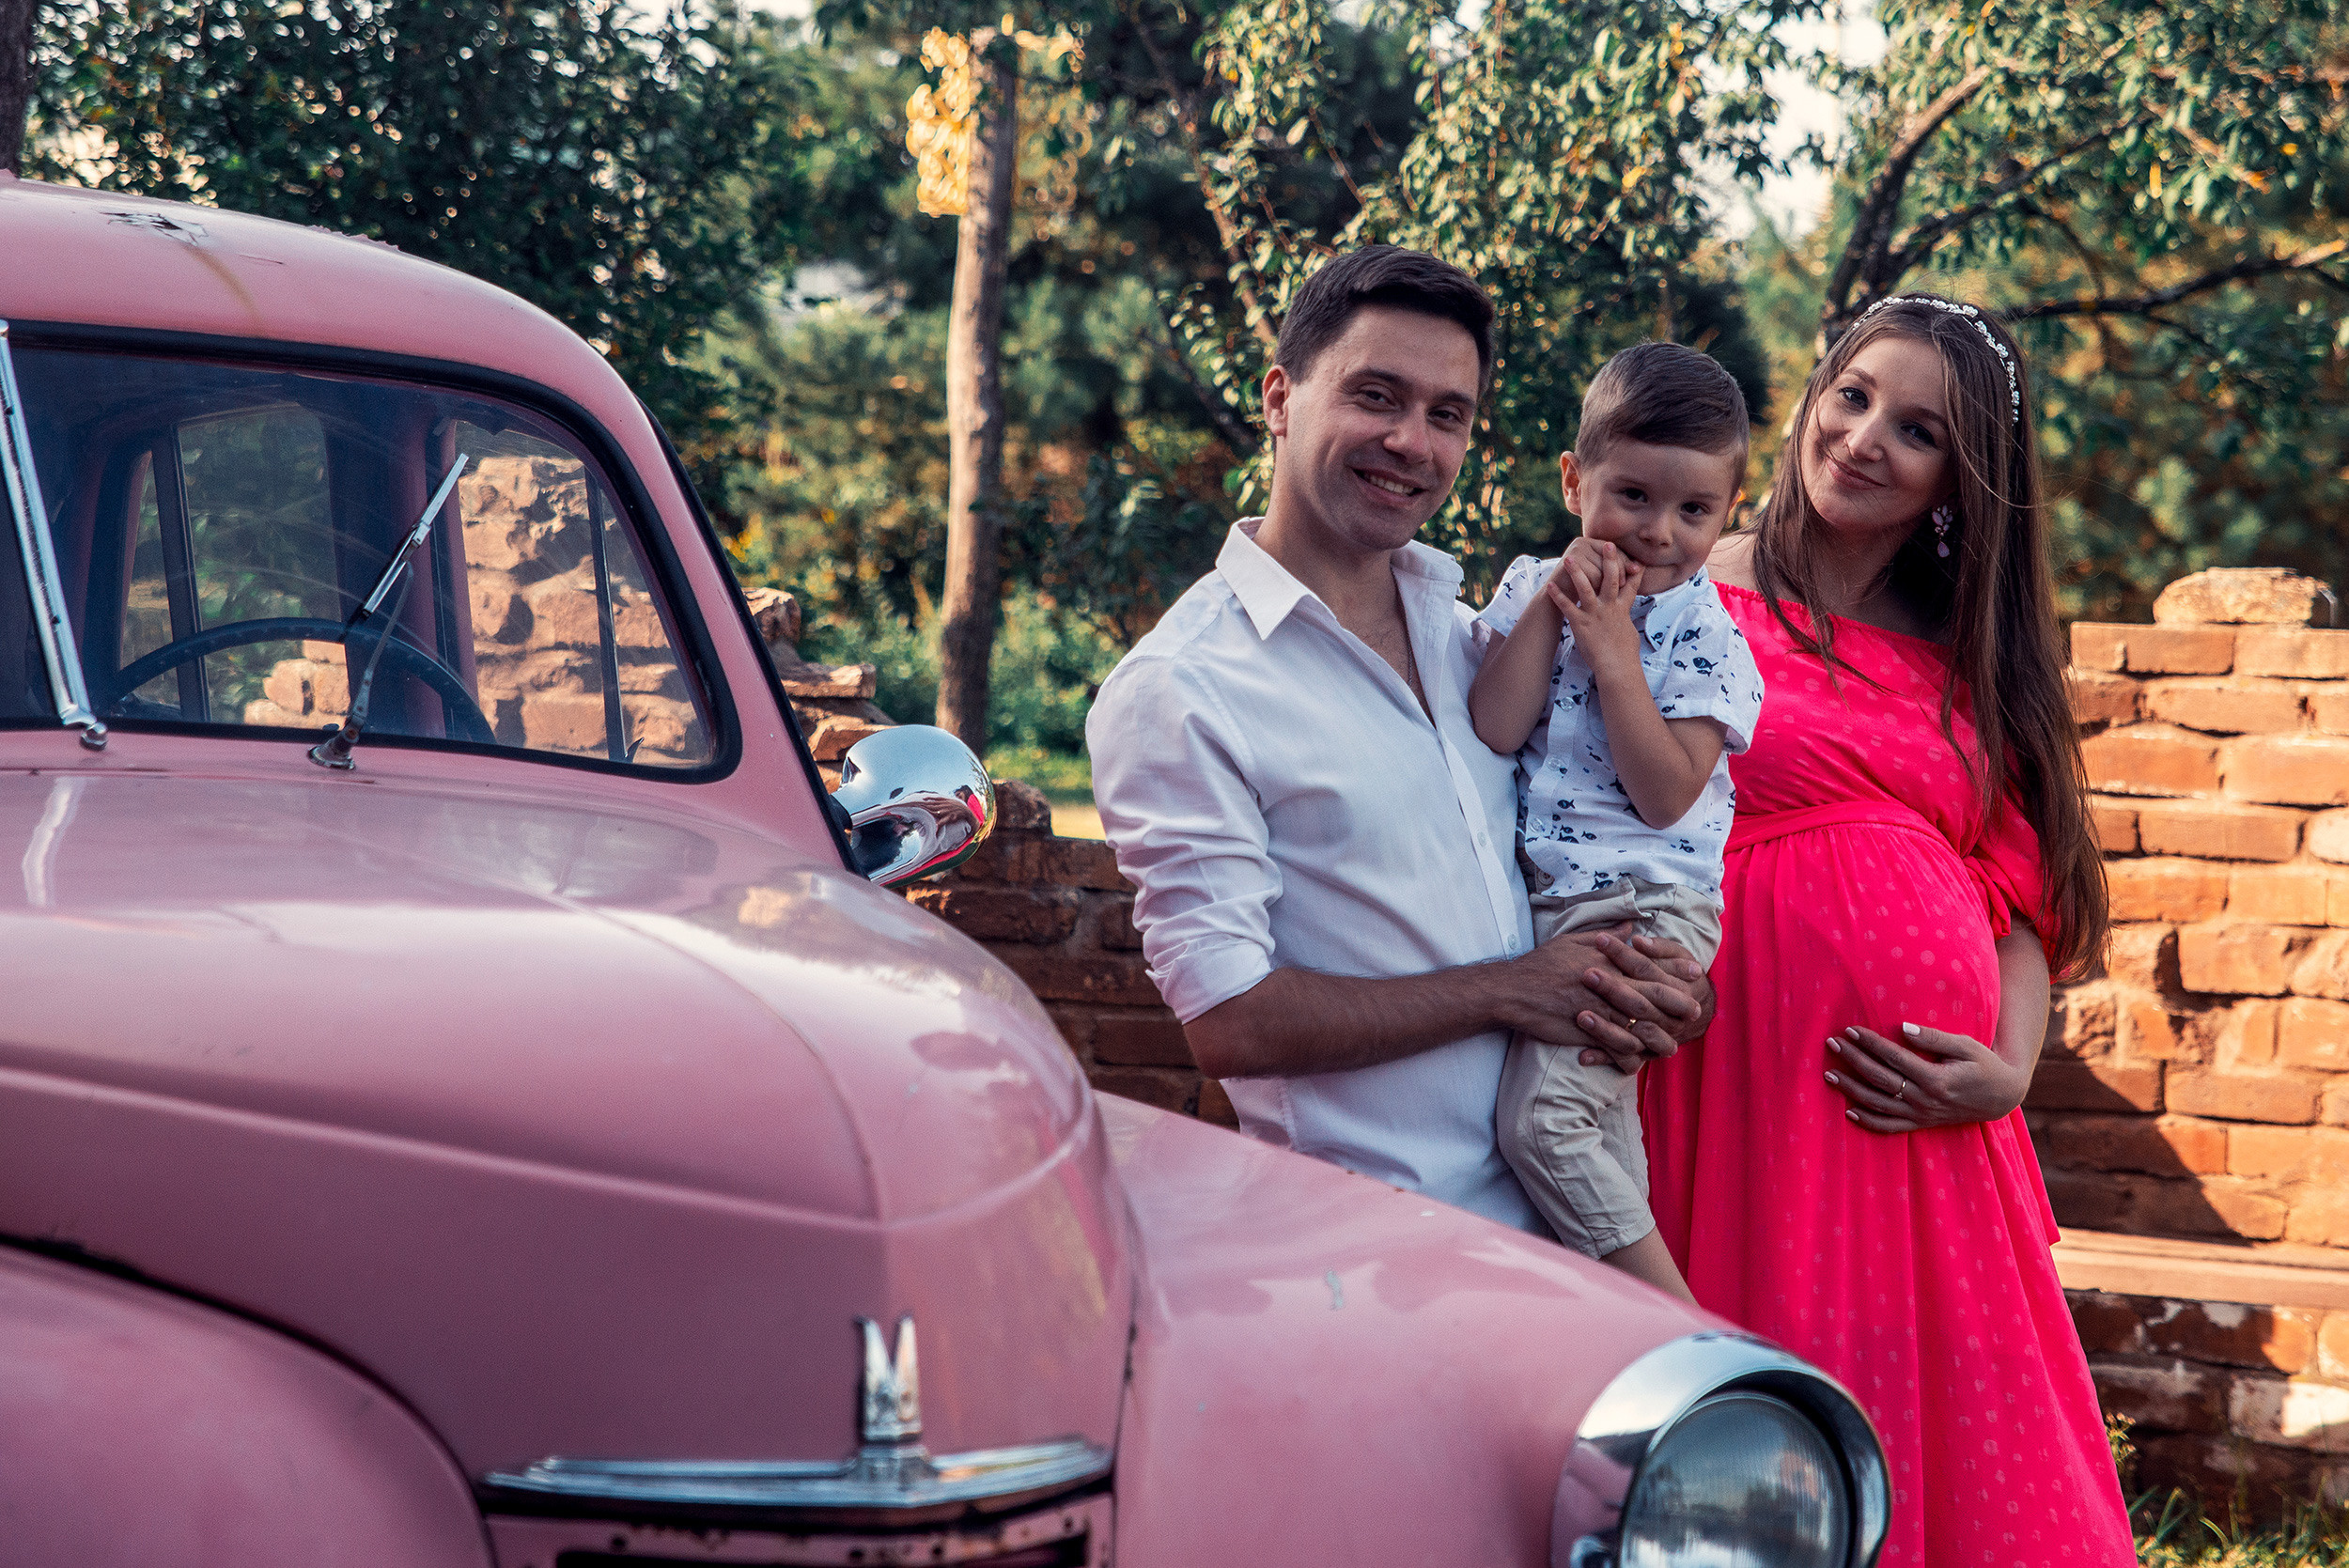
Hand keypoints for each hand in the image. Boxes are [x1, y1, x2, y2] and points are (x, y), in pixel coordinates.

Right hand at [1510, 924, 1703, 1072]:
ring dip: (1658, 1037)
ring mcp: (1598, 1009)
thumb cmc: (1541, 965)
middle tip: (1696, 1010)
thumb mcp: (1573, 941)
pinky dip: (1628, 1054)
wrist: (1513, 991)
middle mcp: (1606, 984)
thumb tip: (1631, 928)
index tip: (1695, 972)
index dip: (1673, 969)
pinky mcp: (1586, 1030)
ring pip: (1636, 1024)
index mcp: (1606, 961)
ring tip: (1674, 1045)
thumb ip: (1607, 937)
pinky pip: (1614, 1045)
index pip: (1648, 964)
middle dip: (1676, 1003)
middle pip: (1650, 994)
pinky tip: (1639, 1061)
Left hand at [1545, 540, 1642, 678]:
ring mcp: (1595, 614)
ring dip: (1577, 572)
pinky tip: (1550, 586)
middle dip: (1609, 560)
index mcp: (1622, 609)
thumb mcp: (1629, 634)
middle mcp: (1610, 607)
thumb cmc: (1624, 655)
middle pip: (1610, 578)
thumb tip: (1624, 619)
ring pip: (1586, 588)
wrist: (1618, 668)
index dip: (1631, 569)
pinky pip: (1567, 607)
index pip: (1630, 584)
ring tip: (1570, 558)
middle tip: (1606, 543)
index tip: (1632, 556)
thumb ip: (1624, 621)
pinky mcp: (1581, 624)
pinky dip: (1558, 596)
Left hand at [1824, 1022, 2027, 1133]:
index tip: (1850, 1029)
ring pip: (1878, 1104)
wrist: (2001, 1097)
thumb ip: (1934, 1038)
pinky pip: (1890, 1127)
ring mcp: (1921, 1114)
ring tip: (1829, 1074)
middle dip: (1853, 1060)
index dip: (1870, 1043)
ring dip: (1851, 1089)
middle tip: (1832, 1043)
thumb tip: (1903, 1027)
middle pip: (1879, 1079)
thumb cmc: (1983, 1065)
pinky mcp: (1921, 1123)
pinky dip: (1868, 1121)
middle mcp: (1924, 1100)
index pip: (1893, 1058)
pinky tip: (1848, 1111)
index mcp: (1935, 1079)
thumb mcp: (1965, 1046)